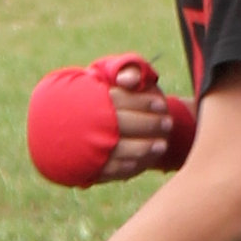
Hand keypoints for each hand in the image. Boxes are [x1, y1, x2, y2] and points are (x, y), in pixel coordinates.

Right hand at [95, 60, 172, 180]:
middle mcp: (87, 122)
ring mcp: (86, 146)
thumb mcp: (114, 73)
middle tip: (168, 124)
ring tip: (162, 146)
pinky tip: (141, 163)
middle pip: (120, 124)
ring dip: (142, 149)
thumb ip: (128, 70)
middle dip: (148, 125)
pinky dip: (127, 168)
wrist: (71, 120)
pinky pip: (109, 171)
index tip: (161, 105)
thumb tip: (129, 81)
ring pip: (116, 150)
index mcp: (92, 98)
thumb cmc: (105, 93)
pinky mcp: (86, 166)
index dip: (143, 103)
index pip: (119, 99)